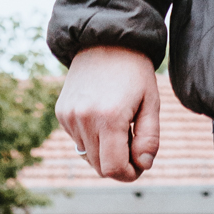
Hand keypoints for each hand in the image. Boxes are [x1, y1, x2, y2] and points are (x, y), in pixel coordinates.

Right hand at [55, 46, 159, 181]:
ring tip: (120, 127)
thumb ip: (150, 139)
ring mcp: (69, 116)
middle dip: (119, 164)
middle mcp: (84, 119)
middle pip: (100, 167)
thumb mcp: (151, 103)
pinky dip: (93, 139)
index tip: (140, 165)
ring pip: (89, 157)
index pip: (113, 169)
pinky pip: (79, 142)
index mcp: (109, 118)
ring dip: (106, 151)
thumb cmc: (134, 72)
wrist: (104, 38)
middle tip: (134, 145)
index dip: (128, 174)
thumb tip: (143, 166)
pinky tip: (103, 117)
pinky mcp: (62, 113)